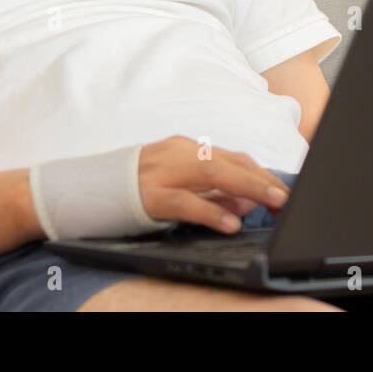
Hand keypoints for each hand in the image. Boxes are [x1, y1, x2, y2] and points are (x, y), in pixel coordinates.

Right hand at [136, 136, 289, 234]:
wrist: (84, 188)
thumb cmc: (136, 188)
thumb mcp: (177, 186)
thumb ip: (210, 192)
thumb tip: (247, 199)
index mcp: (186, 149)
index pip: (233, 157)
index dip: (263, 173)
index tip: (286, 189)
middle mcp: (178, 154)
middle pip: (229, 161)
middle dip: (263, 179)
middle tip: (288, 197)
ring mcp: (163, 172)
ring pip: (213, 174)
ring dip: (248, 187)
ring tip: (272, 203)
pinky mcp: (148, 194)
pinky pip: (185, 201)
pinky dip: (211, 211)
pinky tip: (230, 222)